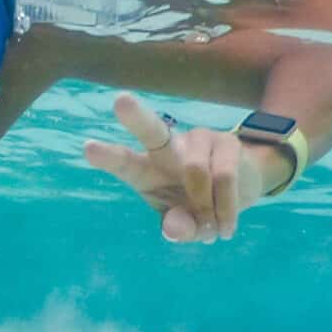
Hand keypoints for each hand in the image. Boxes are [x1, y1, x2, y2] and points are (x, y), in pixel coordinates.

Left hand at [81, 93, 272, 243]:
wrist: (243, 190)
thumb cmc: (199, 206)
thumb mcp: (186, 226)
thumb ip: (178, 229)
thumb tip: (176, 227)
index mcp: (146, 170)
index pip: (125, 163)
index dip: (108, 157)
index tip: (88, 148)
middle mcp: (168, 149)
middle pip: (151, 130)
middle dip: (136, 116)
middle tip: (119, 101)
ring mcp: (198, 140)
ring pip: (195, 171)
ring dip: (206, 208)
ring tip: (213, 230)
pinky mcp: (227, 142)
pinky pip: (224, 178)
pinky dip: (226, 208)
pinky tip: (226, 227)